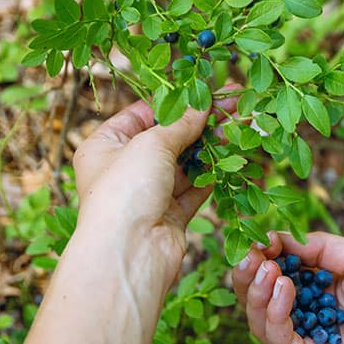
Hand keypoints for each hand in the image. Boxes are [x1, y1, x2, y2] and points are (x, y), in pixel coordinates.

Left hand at [72, 88, 237, 295]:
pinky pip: (195, 189)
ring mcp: (150, 193)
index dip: (174, 102)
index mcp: (106, 145)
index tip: (204, 91)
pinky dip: (212, 175)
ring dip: (210, 148)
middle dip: (200, 124)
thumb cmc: (125, 191)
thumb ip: (181, 124)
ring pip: (185, 164)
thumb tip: (203, 104)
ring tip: (237, 129)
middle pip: (169, 138)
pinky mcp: (171, 214)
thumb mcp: (151, 144)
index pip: (143, 114)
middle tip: (231, 107)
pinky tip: (232, 159)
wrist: (130, 253)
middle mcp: (126, 169)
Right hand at [233, 232, 343, 343]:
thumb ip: (319, 247)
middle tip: (247, 254)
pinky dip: (273, 310)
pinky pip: (276, 337)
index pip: (281, 269)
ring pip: (261, 317)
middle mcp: (309, 313)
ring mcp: (305, 339)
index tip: (256, 236)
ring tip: (265, 269)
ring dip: (257, 290)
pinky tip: (283, 288)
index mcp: (322, 288)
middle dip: (250, 271)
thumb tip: (276, 236)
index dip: (265, 252)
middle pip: (262, 294)